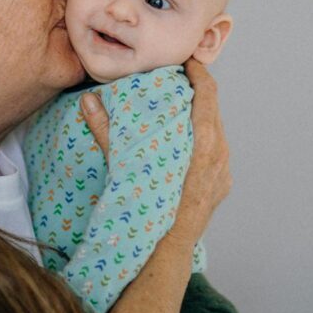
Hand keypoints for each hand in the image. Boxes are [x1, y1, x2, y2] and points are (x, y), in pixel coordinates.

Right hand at [80, 60, 230, 244]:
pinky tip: (187, 141)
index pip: (207, 94)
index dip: (199, 71)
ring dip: (201, 115)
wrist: (166, 253)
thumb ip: (106, 131)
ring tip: (181, 106)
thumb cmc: (146, 209)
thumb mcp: (124, 167)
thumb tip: (88, 100)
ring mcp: (224, 171)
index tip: (187, 59)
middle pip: (214, 109)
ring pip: (217, 131)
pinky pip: (218, 152)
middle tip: (178, 77)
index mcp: (204, 143)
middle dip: (198, 91)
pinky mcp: (223, 185)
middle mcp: (220, 154)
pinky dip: (204, 138)